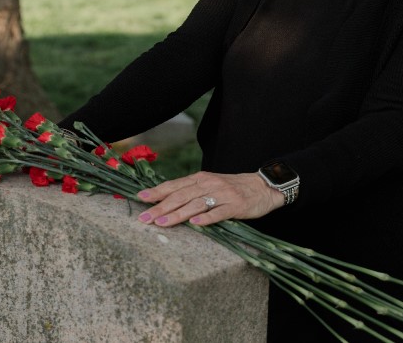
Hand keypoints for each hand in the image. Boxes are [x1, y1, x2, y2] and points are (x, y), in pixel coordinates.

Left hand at [135, 171, 283, 226]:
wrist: (262, 187)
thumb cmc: (232, 188)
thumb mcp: (210, 185)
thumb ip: (190, 191)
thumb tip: (165, 200)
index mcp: (200, 178)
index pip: (174, 185)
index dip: (157, 192)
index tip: (140, 198)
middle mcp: (209, 184)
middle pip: (180, 195)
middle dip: (160, 207)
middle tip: (144, 218)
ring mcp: (222, 195)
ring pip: (195, 204)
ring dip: (177, 213)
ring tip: (162, 222)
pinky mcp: (235, 206)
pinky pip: (219, 212)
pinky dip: (206, 218)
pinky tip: (195, 223)